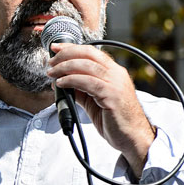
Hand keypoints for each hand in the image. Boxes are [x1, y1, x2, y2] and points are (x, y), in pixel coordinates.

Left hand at [46, 42, 155, 175]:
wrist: (133, 137)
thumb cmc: (115, 120)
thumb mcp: (94, 101)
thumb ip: (80, 89)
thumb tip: (61, 82)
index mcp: (114, 72)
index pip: (91, 52)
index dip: (71, 47)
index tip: (55, 47)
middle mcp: (116, 74)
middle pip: (88, 54)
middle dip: (65, 54)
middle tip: (50, 62)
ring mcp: (116, 83)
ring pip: (87, 65)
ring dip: (65, 67)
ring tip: (52, 73)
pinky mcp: (112, 95)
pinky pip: (88, 82)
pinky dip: (72, 80)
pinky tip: (61, 84)